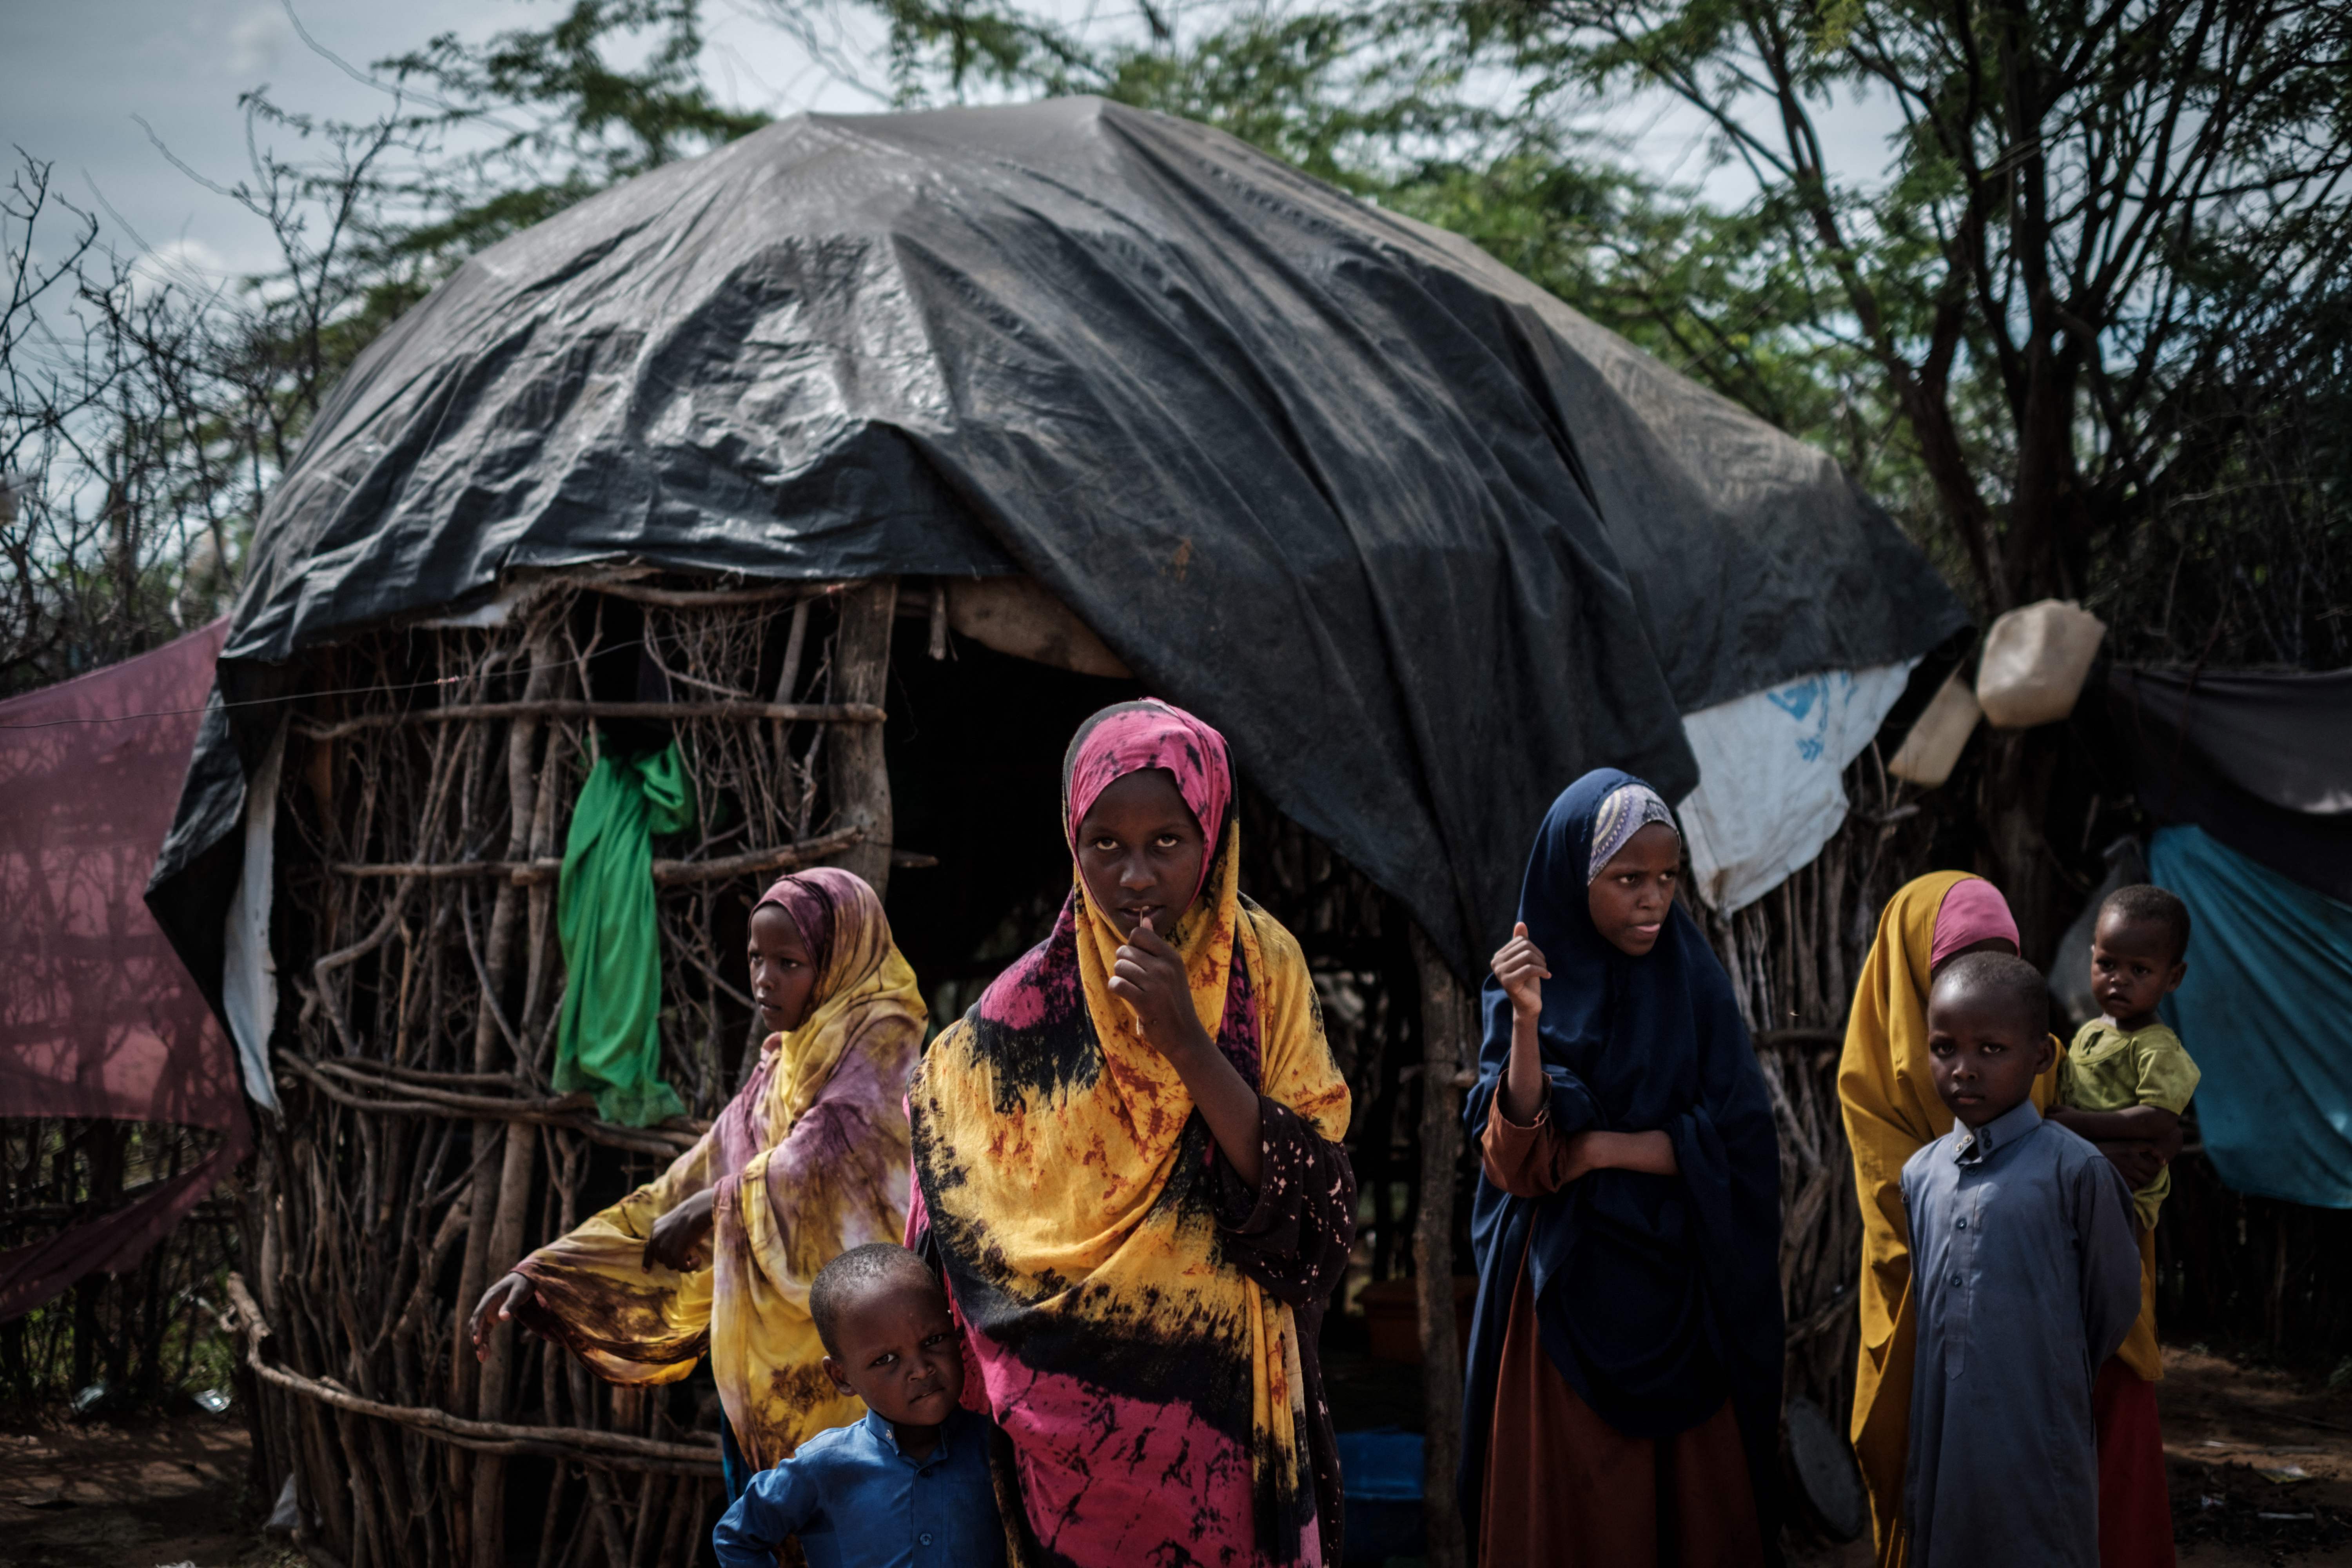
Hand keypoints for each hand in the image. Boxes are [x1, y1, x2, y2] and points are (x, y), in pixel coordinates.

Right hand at [470, 1272, 534, 1361]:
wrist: (526, 1278)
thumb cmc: (523, 1284)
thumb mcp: (519, 1293)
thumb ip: (511, 1304)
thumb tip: (502, 1318)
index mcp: (490, 1297)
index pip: (479, 1314)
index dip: (477, 1328)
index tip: (477, 1341)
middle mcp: (486, 1305)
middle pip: (476, 1324)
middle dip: (477, 1340)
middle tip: (481, 1356)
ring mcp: (488, 1312)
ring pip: (480, 1330)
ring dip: (480, 1343)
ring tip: (483, 1359)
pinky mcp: (493, 1317)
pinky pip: (486, 1331)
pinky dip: (485, 1341)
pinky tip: (488, 1352)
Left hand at [642, 1188, 716, 1272]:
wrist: (697, 1211)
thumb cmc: (691, 1214)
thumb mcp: (674, 1222)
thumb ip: (669, 1234)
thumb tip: (674, 1251)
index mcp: (656, 1229)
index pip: (648, 1249)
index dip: (647, 1261)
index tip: (645, 1271)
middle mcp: (657, 1239)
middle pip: (662, 1259)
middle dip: (673, 1259)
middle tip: (687, 1253)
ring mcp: (665, 1247)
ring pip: (671, 1265)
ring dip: (682, 1263)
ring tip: (693, 1255)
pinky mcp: (675, 1254)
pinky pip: (682, 1267)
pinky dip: (690, 1266)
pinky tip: (698, 1260)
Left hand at [1108, 917, 1214, 1063]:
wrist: (1184, 1036)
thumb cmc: (1173, 1002)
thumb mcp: (1171, 971)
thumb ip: (1155, 946)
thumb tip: (1145, 920)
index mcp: (1172, 956)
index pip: (1139, 933)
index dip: (1132, 946)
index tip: (1139, 962)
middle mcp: (1165, 966)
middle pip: (1125, 950)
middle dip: (1124, 964)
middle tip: (1135, 981)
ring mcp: (1156, 983)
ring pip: (1119, 966)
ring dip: (1120, 978)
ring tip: (1133, 990)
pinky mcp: (1145, 1001)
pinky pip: (1117, 984)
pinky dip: (1116, 989)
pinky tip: (1127, 996)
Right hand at [1490, 923, 1549, 1018]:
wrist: (1528, 1005)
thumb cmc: (1528, 982)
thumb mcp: (1526, 960)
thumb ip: (1521, 942)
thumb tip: (1520, 923)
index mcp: (1499, 956)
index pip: (1521, 940)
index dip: (1535, 949)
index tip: (1539, 961)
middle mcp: (1495, 963)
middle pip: (1525, 947)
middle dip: (1539, 956)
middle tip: (1544, 967)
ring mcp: (1500, 972)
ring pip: (1527, 956)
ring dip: (1541, 964)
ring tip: (1545, 972)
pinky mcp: (1508, 982)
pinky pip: (1529, 969)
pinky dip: (1542, 971)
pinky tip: (1547, 976)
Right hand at [2101, 1141, 2164, 1189]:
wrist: (2090, 1155)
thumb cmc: (2113, 1147)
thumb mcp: (2131, 1143)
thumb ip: (2149, 1147)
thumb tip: (2164, 1161)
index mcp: (2133, 1153)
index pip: (2154, 1167)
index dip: (2157, 1169)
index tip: (2154, 1166)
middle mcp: (2129, 1164)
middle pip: (2149, 1178)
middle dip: (2150, 1176)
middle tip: (2146, 1172)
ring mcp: (2123, 1173)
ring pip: (2141, 1183)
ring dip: (2142, 1181)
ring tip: (2138, 1176)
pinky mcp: (2117, 1180)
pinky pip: (2132, 1187)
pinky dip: (2133, 1185)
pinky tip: (2129, 1179)